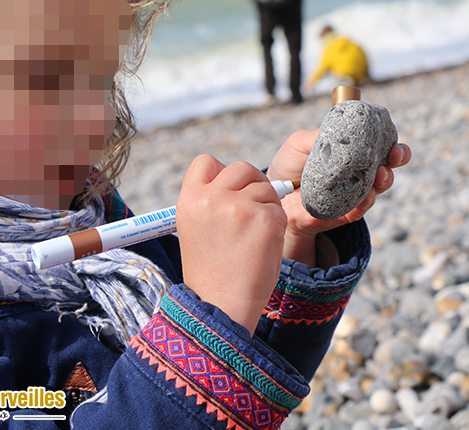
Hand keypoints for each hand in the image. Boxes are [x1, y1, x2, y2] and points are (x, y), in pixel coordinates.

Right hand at [176, 155, 287, 335]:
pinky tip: (263, 245)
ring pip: (265, 187)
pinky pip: (279, 209)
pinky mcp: (266, 219)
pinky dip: (277, 224)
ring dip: (266, 206)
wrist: (221, 306)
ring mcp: (240, 207)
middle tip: (252, 211)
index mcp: (189, 199)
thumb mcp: (197, 229)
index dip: (221, 173)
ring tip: (253, 236)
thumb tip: (245, 179)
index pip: (206, 162)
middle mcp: (212, 198)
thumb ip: (213, 201)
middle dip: (252, 184)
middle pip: (241, 168)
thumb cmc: (211, 271)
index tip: (228, 193)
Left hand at [267, 129, 410, 266]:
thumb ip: (318, 135)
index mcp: (350, 150)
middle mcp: (357, 169)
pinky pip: (364, 206)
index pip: (376, 141)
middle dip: (398, 157)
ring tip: (380, 174)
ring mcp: (355, 190)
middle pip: (387, 162)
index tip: (391, 135)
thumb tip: (337, 128)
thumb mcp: (300, 143)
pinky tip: (366, 194)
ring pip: (380, 185)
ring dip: (385, 178)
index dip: (388, 138)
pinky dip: (367, 199)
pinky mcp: (348, 210)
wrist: (277, 197)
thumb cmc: (289, 166)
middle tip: (395, 155)